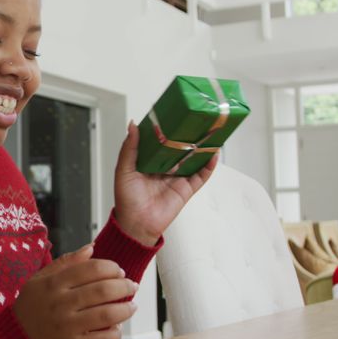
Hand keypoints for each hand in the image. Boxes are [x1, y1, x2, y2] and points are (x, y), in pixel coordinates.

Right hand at [12, 244, 138, 338]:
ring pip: (108, 314)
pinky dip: (115, 332)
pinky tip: (116, 327)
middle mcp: (61, 303)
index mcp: (54, 283)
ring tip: (131, 306)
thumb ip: (66, 262)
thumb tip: (91, 247)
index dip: (111, 267)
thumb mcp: (40, 279)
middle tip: (131, 286)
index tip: (118, 270)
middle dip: (124, 286)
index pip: (92, 268)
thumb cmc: (30, 307)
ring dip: (125, 309)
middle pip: (103, 290)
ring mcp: (67, 327)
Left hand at [113, 121, 217, 245]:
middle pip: (180, 148)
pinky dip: (208, 166)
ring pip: (193, 159)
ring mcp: (177, 178)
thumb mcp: (124, 170)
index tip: (172, 115)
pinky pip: (201, 176)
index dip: (166, 129)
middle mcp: (165, 168)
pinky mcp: (186, 189)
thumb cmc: (127, 199)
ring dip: (201, 148)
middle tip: (194, 120)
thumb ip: (130, 148)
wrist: (137, 224)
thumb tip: (133, 126)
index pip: (161, 141)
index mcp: (149, 161)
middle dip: (187, 136)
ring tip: (209, 133)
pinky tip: (213, 154)